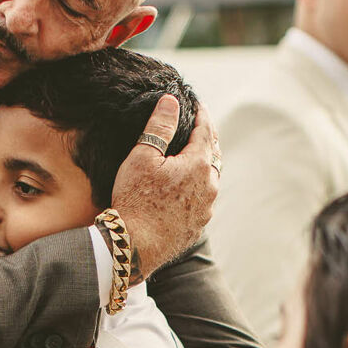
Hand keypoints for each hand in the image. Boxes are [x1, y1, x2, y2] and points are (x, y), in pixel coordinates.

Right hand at [109, 95, 219, 277]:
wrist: (134, 246)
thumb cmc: (135, 200)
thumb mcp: (143, 157)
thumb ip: (160, 126)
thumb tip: (171, 101)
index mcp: (198, 164)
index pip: (206, 131)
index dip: (202, 115)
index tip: (199, 104)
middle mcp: (209, 186)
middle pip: (213, 155)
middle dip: (208, 139)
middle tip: (201, 127)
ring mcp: (205, 209)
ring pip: (210, 180)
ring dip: (205, 166)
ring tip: (195, 157)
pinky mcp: (197, 227)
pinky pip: (202, 201)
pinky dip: (197, 189)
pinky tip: (187, 190)